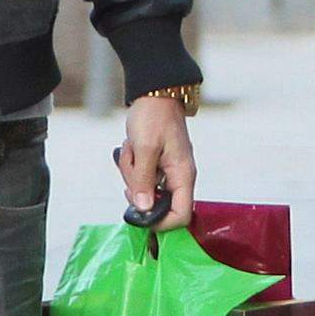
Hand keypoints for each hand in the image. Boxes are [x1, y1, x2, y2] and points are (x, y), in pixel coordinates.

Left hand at [117, 96, 196, 231]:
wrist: (154, 93)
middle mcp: (179, 176)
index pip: (181, 215)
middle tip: (131, 165)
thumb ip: (143, 180)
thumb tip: (143, 209)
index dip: (161, 222)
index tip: (139, 214)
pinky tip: (131, 148)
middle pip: (157, 202)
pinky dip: (132, 165)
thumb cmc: (153, 116)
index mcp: (183, 175)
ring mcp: (168, 170)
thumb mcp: (144, 149)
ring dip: (132, 172)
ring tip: (131, 149)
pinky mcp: (157, 164)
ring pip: (145, 188)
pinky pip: (141, 175)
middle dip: (137, 187)